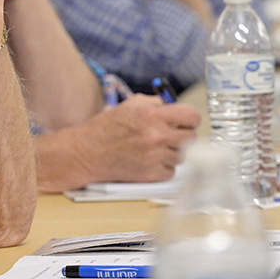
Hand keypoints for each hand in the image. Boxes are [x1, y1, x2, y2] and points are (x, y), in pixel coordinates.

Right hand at [79, 95, 199, 181]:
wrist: (87, 153)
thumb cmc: (105, 129)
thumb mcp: (130, 105)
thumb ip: (154, 103)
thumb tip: (172, 106)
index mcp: (152, 115)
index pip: (191, 116)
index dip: (191, 119)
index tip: (188, 121)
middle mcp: (156, 136)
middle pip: (191, 138)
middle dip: (184, 135)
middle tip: (172, 135)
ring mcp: (154, 157)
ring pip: (182, 156)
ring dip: (172, 152)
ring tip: (155, 148)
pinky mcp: (150, 174)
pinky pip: (171, 171)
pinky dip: (164, 167)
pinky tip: (151, 160)